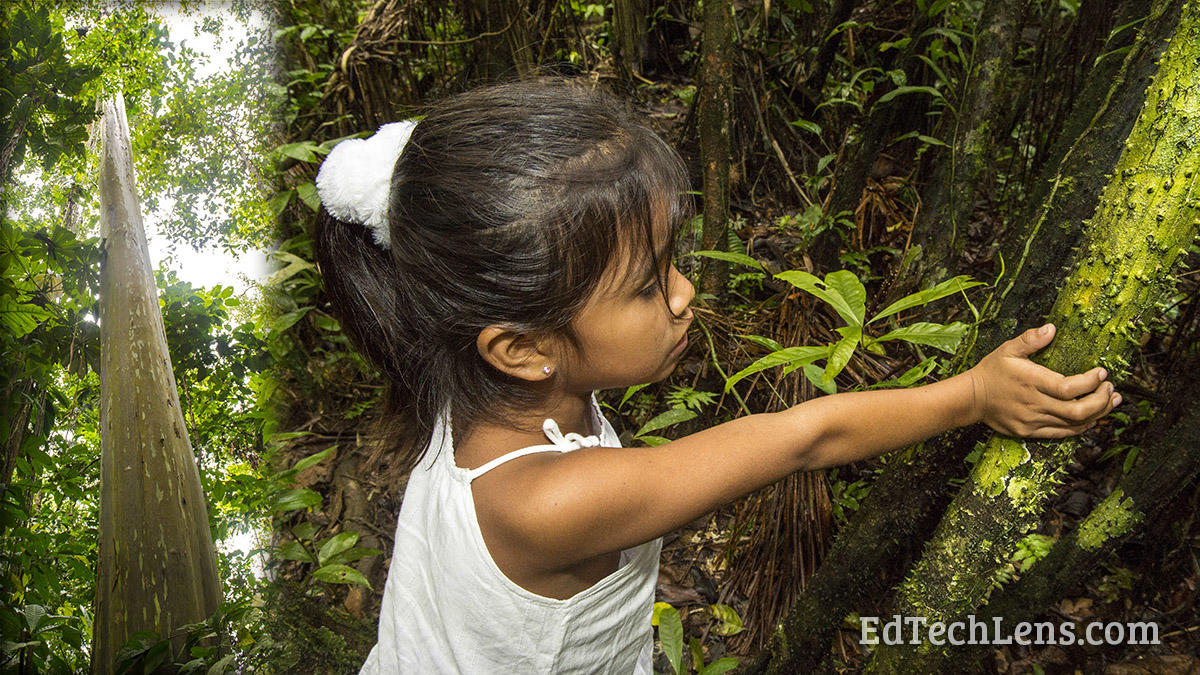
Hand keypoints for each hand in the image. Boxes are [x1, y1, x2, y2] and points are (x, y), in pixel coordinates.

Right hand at [966, 323, 1119, 438]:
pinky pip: (1062, 434)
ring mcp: (1032, 421)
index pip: (1069, 388)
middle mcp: (1034, 404)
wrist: (971, 399)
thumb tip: (1052, 328)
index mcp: (1031, 382)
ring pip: (1074, 424)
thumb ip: (1030, 339)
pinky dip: (1081, 426)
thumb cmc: (992, 371)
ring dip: (1098, 414)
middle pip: (1078, 410)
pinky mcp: (1030, 432)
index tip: (1102, 373)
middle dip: (1101, 401)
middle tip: (1111, 389)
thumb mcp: (1007, 349)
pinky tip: (1092, 417)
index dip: (1091, 382)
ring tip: (1110, 401)